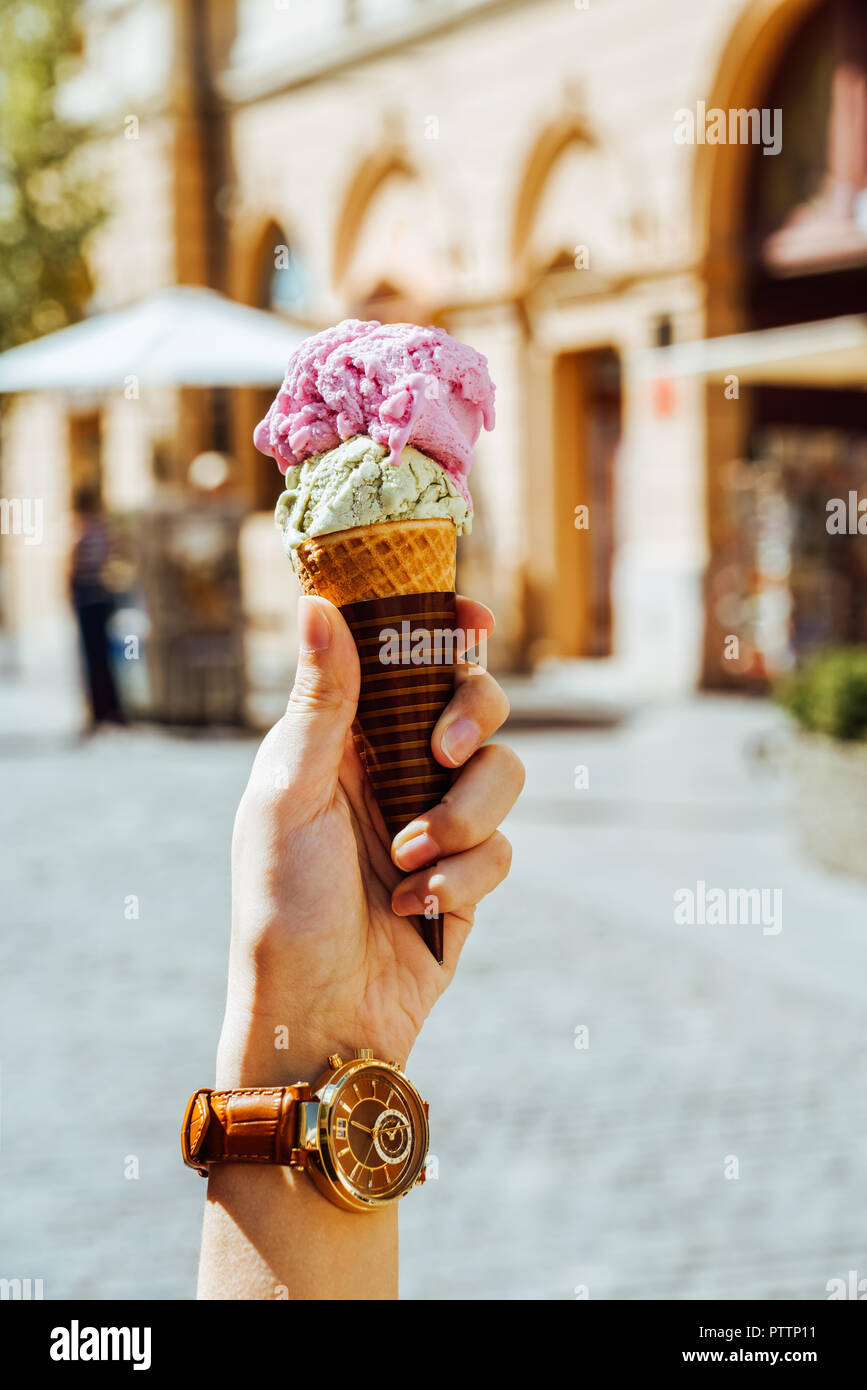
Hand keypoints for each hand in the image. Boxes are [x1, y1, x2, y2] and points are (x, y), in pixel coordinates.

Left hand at [217, 593, 523, 1086]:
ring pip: (502, 773)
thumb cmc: (282, 908)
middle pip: (471, 702)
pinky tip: (418, 909)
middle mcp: (393, 771)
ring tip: (411, 862)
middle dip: (471, 718)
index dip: (438, 628)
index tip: (470, 617)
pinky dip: (465, 875)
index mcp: (341, 739)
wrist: (321, 1020)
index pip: (399, 660)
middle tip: (441, 754)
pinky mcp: (469, 874)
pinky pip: (503, 846)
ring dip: (464, 817)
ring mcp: (436, 820)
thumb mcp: (290, 796)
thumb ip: (319, 702)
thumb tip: (317, 604)